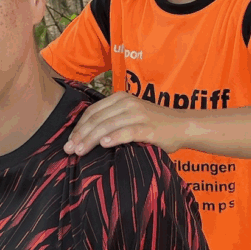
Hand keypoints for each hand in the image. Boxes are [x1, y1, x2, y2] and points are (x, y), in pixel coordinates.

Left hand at [64, 91, 182, 156]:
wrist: (182, 125)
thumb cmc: (153, 124)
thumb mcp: (130, 115)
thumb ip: (112, 120)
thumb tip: (86, 137)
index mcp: (120, 98)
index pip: (93, 112)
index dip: (79, 126)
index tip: (69, 142)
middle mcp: (128, 103)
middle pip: (97, 119)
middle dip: (80, 135)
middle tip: (69, 150)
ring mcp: (138, 114)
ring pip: (108, 126)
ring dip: (91, 139)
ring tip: (80, 151)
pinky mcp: (149, 127)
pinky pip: (128, 131)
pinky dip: (115, 138)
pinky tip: (104, 145)